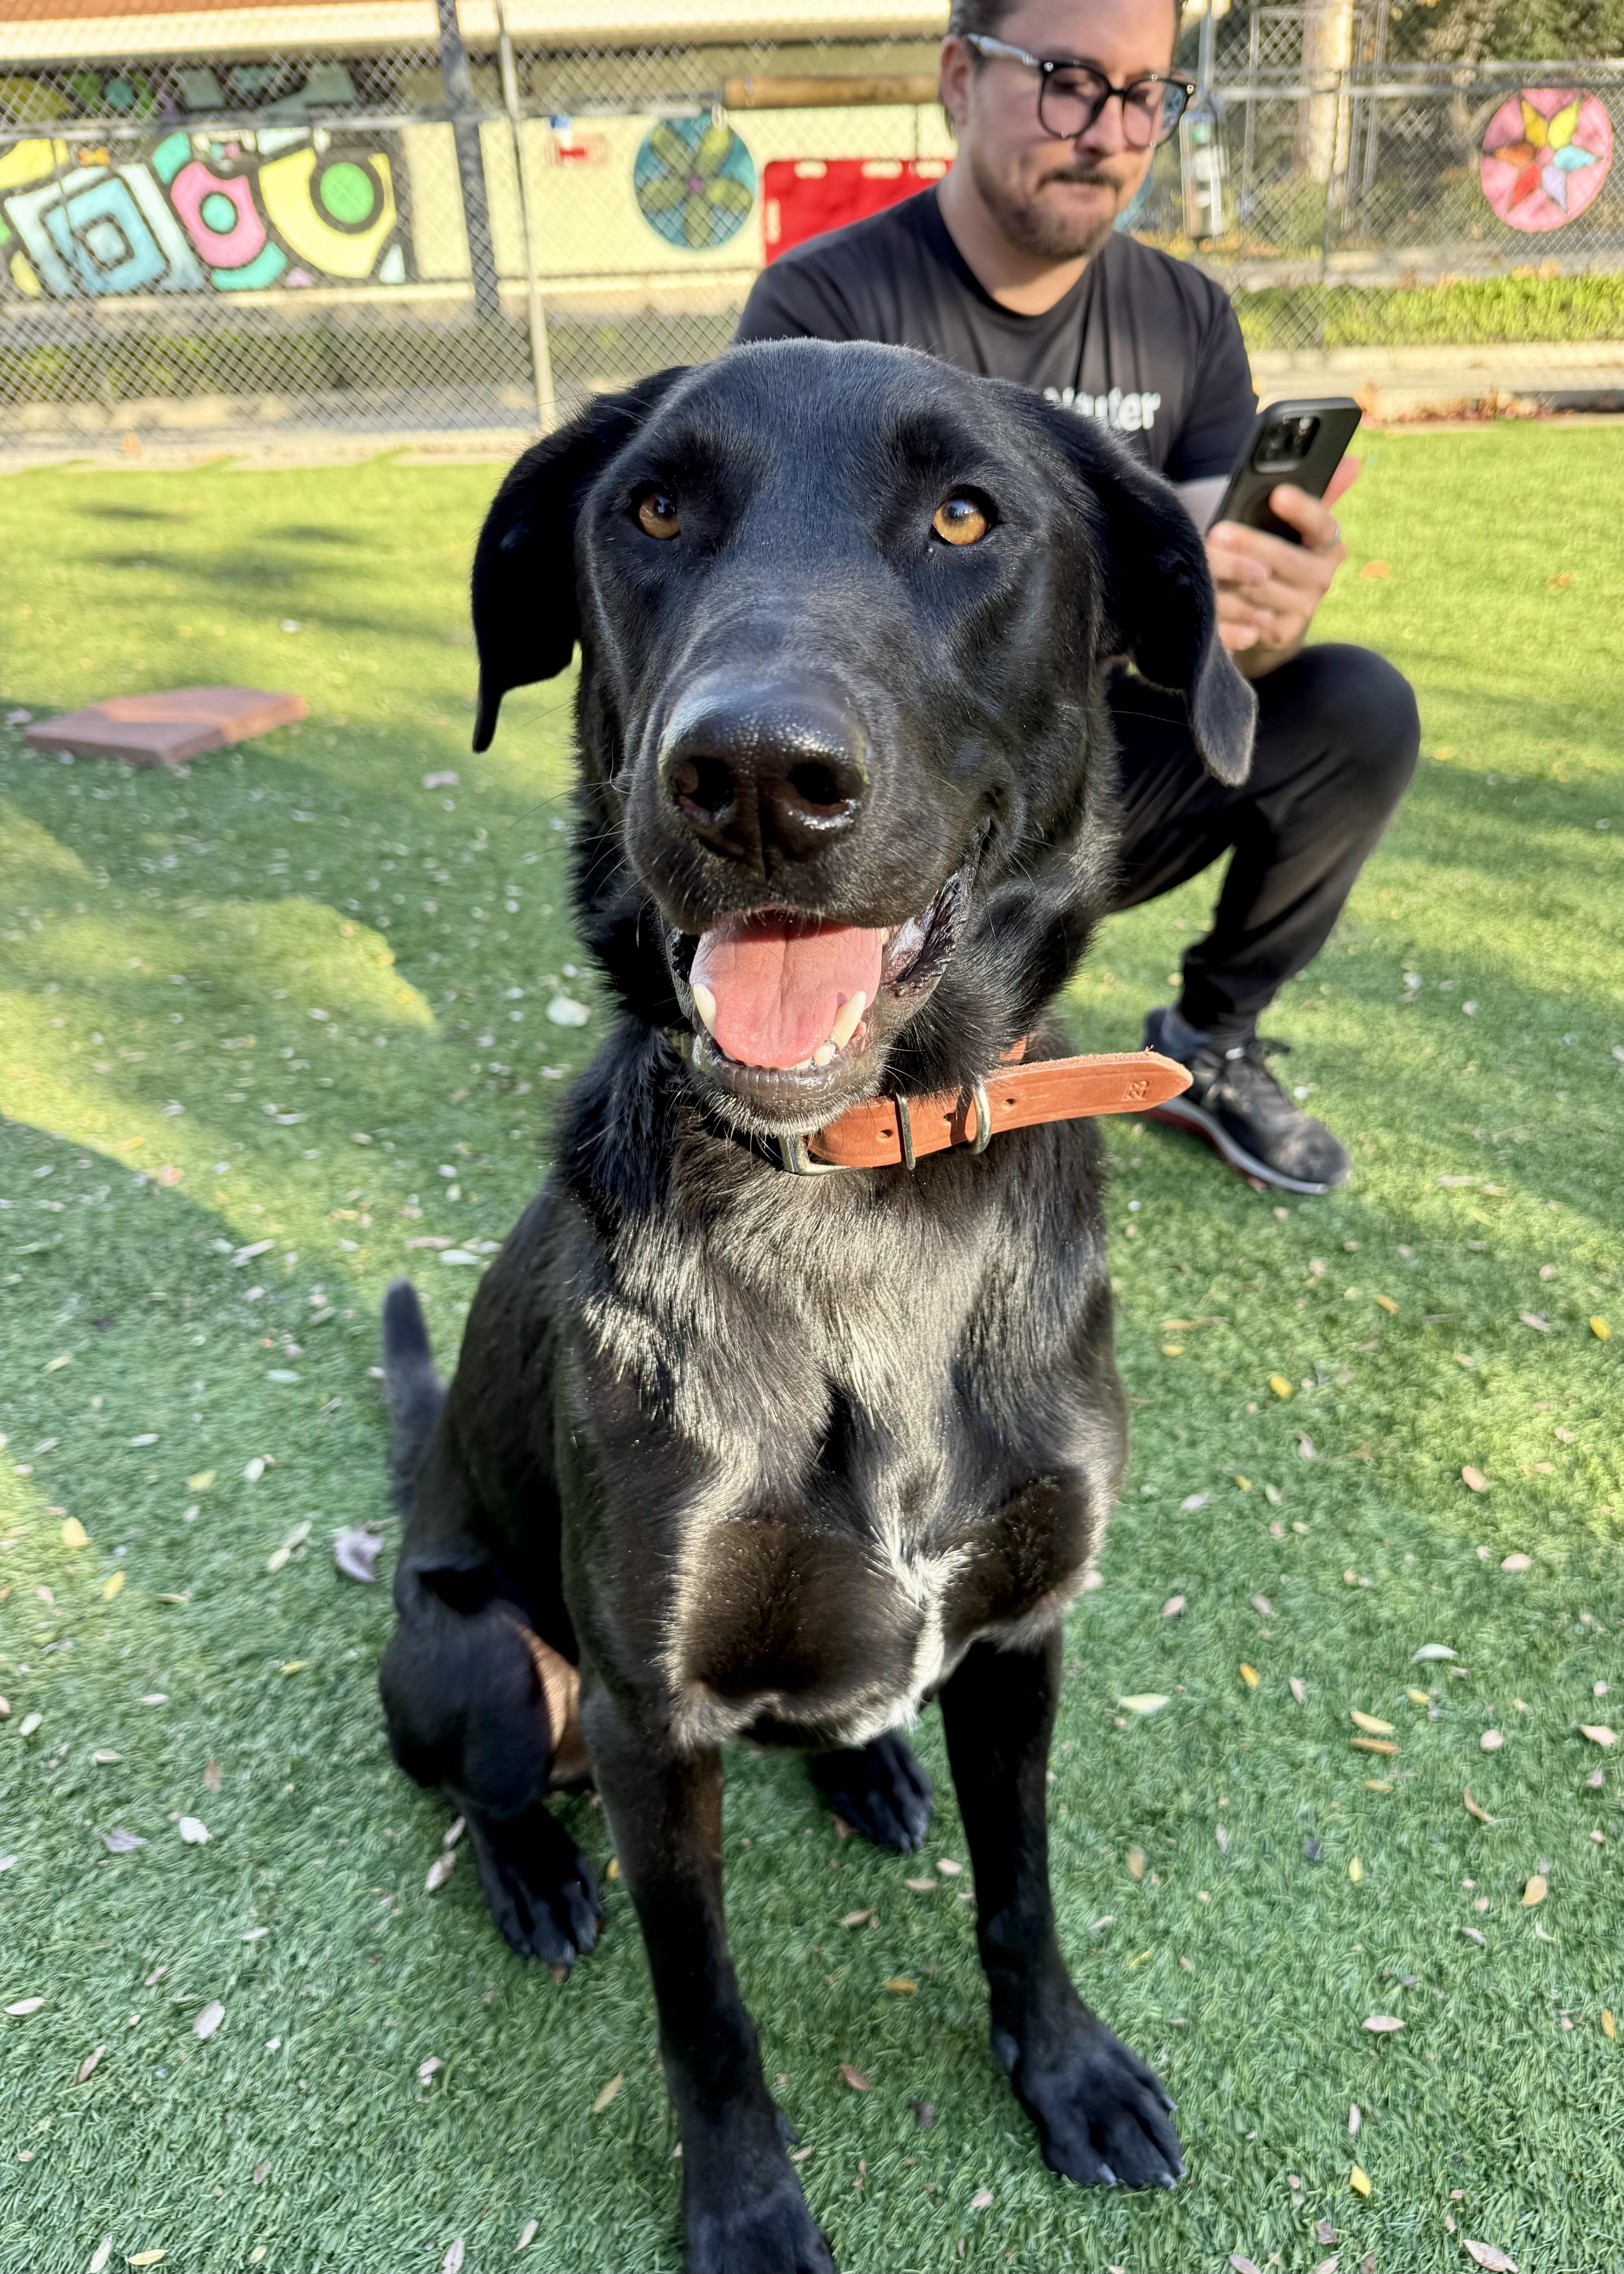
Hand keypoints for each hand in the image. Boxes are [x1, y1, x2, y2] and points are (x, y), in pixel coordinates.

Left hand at [1206, 456, 1360, 672]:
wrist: (1279, 611)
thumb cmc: (1284, 554)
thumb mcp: (1299, 524)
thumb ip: (1321, 492)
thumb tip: (1351, 462)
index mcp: (1329, 546)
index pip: (1321, 524)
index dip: (1301, 510)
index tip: (1279, 494)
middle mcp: (1321, 579)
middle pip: (1285, 559)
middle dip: (1250, 545)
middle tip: (1219, 533)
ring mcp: (1301, 608)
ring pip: (1261, 589)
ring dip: (1232, 576)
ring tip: (1205, 561)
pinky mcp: (1279, 632)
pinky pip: (1248, 617)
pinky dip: (1227, 605)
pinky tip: (1208, 593)